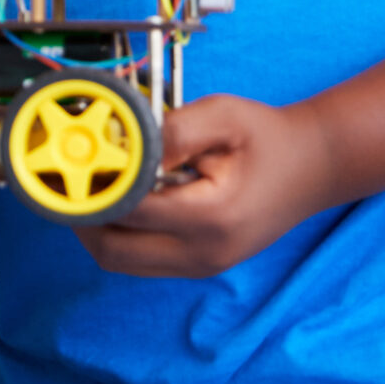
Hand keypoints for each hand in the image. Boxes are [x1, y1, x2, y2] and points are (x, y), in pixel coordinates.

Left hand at [74, 94, 337, 277]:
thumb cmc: (270, 138)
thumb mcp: (224, 117)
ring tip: (92, 188)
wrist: (315, 167)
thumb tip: (124, 146)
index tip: (73, 162)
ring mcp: (202, 266)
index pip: (128, 211)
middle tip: (69, 179)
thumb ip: (173, 131)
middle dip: (82, 216)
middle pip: (113, 250)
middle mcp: (204, 253)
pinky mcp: (201, 266)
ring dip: (98, 229)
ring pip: (122, 261)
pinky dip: (121, 235)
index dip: (93, 187)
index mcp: (211, 217)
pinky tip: (121, 201)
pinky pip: (141, 260)